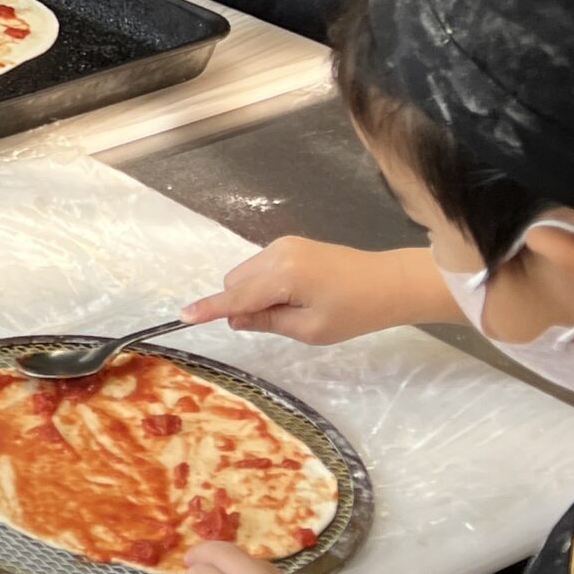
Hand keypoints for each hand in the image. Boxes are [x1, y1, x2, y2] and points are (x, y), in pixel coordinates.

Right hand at [183, 240, 452, 342]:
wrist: (391, 283)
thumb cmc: (356, 313)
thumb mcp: (310, 329)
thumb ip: (266, 321)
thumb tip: (234, 318)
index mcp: (283, 275)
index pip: (236, 295)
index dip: (210, 308)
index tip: (183, 316)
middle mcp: (277, 253)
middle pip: (235, 281)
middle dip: (241, 302)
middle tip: (277, 323)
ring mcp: (283, 245)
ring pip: (245, 273)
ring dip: (253, 293)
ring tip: (293, 309)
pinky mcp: (290, 245)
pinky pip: (260, 266)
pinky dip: (265, 284)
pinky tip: (295, 295)